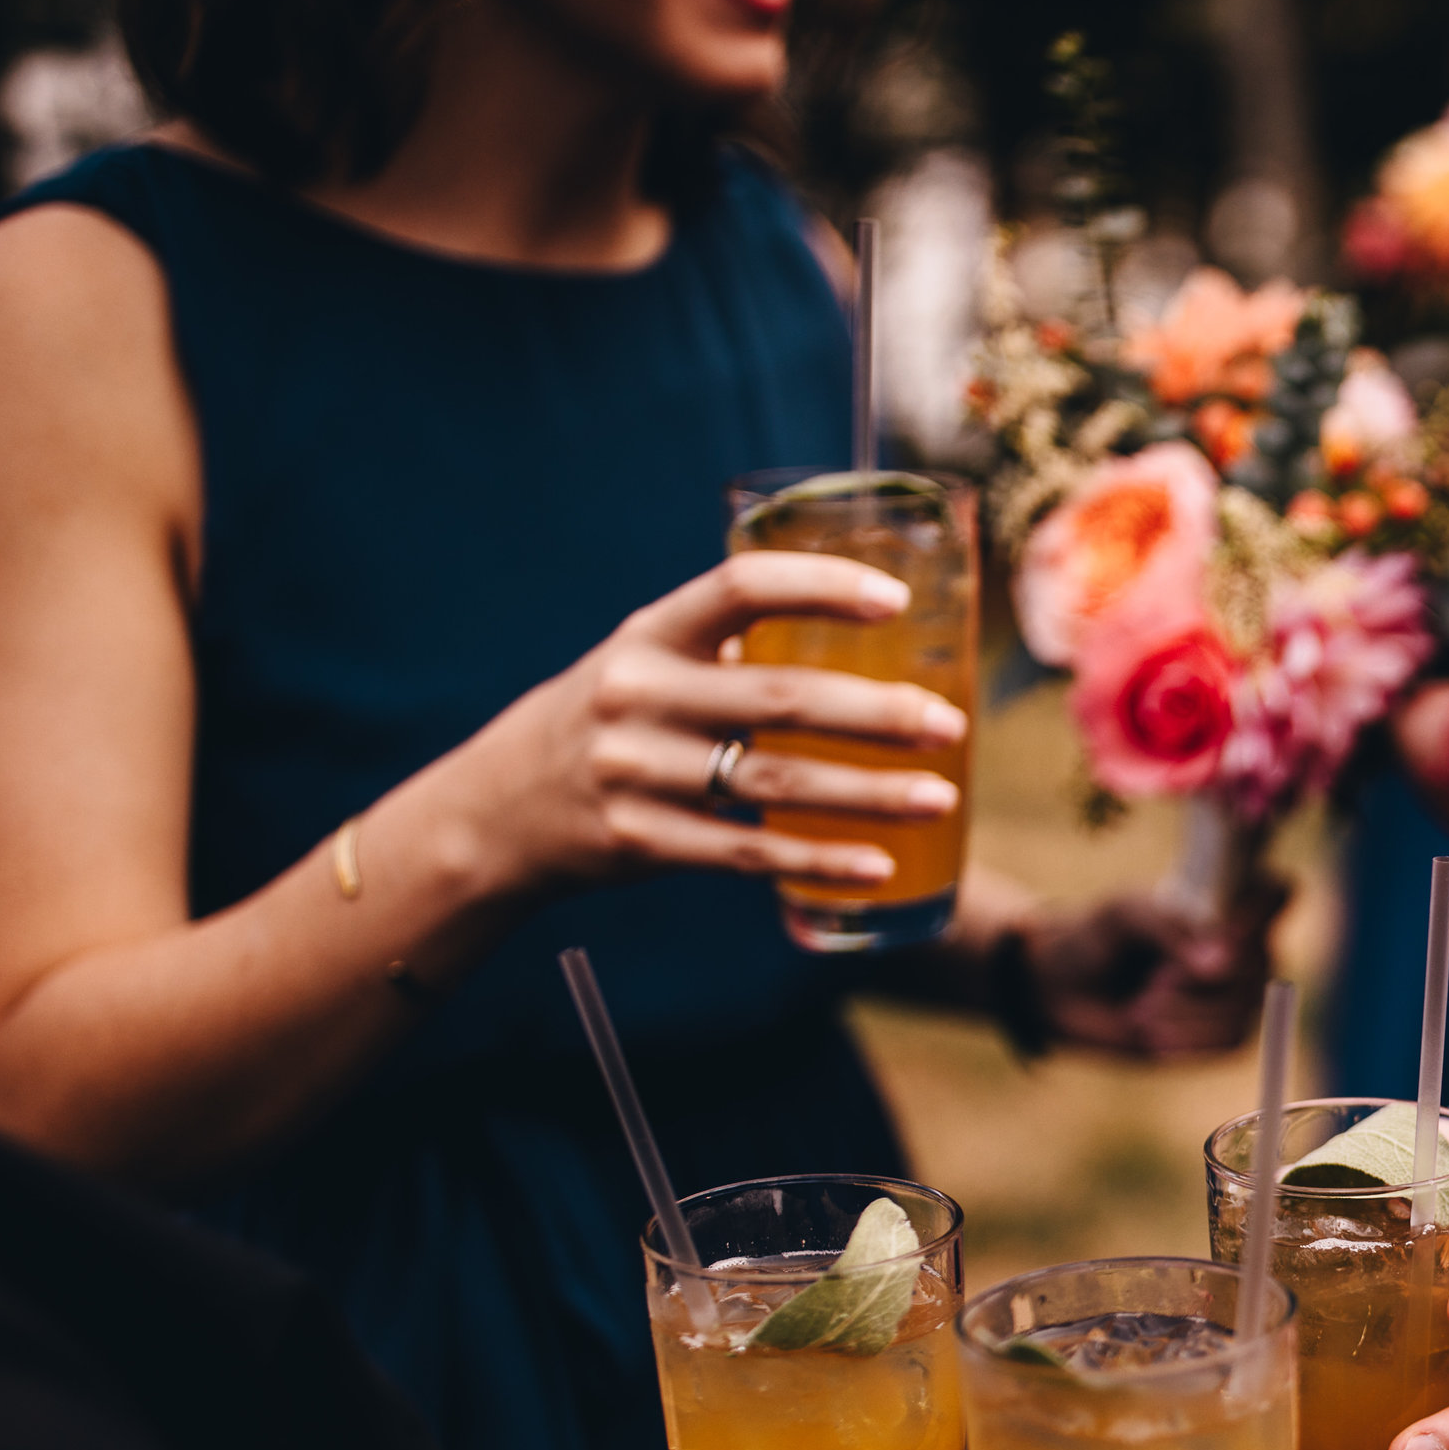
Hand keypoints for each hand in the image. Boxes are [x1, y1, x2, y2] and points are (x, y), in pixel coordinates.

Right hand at [434, 552, 965, 900]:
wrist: (498, 809)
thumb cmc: (606, 722)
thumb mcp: (643, 662)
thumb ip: (725, 649)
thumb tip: (854, 636)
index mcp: (650, 633)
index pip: (742, 589)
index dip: (821, 586)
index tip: (896, 601)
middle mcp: (640, 695)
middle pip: (780, 699)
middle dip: (875, 713)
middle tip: (949, 725)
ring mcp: (637, 771)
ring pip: (777, 785)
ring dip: (869, 793)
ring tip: (940, 796)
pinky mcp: (641, 840)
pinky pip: (748, 854)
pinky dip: (820, 860)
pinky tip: (878, 863)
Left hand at [1013, 871, 1288, 1058]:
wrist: (1065, 992)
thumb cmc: (1097, 937)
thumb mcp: (1124, 916)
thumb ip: (1169, 928)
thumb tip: (1219, 966)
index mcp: (1225, 899)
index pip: (1277, 892)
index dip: (1260, 912)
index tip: (1221, 929)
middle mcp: (1243, 945)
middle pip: (1259, 962)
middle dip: (1195, 979)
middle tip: (1152, 981)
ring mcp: (1237, 991)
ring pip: (1244, 1008)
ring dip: (1186, 1014)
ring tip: (1141, 1010)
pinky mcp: (1223, 1032)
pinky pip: (1231, 1042)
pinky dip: (1189, 1041)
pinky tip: (1153, 1035)